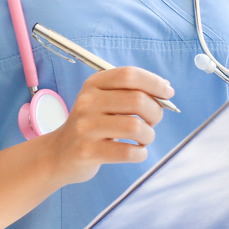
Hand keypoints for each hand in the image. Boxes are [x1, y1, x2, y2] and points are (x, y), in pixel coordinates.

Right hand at [47, 66, 174, 186]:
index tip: (168, 92)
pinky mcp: (88, 151)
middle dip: (156, 111)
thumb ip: (129, 92)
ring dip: (149, 135)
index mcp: (94, 84)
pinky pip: (127, 152)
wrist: (60, 153)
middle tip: (153, 121)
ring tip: (145, 138)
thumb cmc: (91, 124)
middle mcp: (88, 101)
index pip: (128, 75)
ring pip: (135, 127)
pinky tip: (137, 152)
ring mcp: (86, 127)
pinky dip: (140, 153)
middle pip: (136, 100)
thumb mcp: (103, 100)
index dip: (153, 82)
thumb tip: (165, 88)